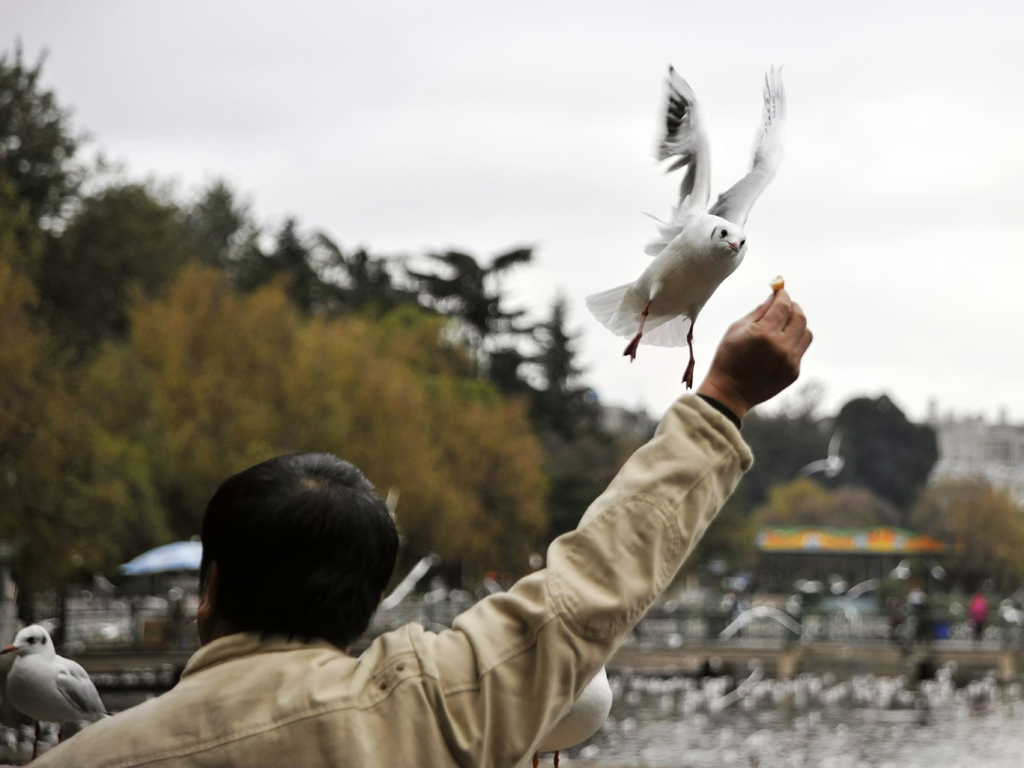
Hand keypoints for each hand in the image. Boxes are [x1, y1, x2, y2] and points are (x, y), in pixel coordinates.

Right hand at [697, 289, 811, 419]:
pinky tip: (779, 345)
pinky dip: (793, 342)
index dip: (783, 295)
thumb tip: (774, 297)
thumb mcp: (736, 329)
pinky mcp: (793, 372)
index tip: (781, 292)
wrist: (730, 392)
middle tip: (786, 305)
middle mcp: (781, 347)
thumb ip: (758, 311)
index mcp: (763, 333)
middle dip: (793, 307)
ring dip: (798, 324)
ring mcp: (790, 361)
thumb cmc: (728, 358)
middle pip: (800, 317)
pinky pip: (800, 350)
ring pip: (806, 333)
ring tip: (785, 325)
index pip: (783, 306)